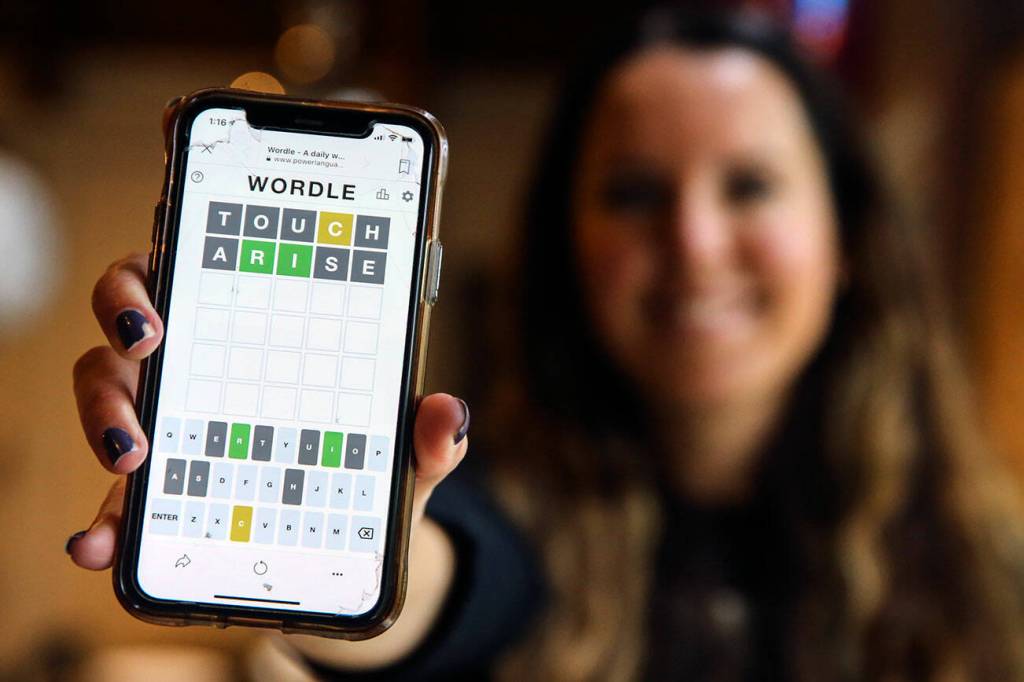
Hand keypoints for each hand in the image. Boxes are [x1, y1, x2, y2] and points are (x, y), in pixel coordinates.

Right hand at [67, 252, 469, 568]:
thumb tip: (446, 414)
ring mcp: (168, 424)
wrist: (351, 545)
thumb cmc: (370, 470)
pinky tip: (100, 544)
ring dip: (105, 413)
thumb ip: (428, 435)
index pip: (197, 267)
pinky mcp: (157, 494)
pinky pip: (115, 500)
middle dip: (124, 315)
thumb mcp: (404, 452)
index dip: (167, 248)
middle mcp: (199, 365)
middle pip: (133, 313)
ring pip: (107, 389)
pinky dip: (102, 522)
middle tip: (148, 341)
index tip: (163, 252)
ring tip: (133, 456)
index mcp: (254, 332)